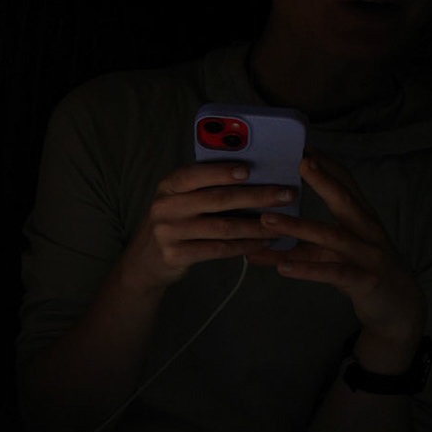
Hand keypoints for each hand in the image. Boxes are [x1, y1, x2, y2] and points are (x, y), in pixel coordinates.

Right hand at [110, 161, 293, 292]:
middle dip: (257, 196)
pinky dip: (245, 246)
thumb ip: (203, 187)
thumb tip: (252, 175)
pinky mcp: (176, 255)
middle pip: (217, 200)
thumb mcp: (179, 200)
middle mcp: (164, 208)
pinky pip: (218, 249)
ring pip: (223, 227)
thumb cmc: (174, 223)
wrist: (144, 261)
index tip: (250, 170)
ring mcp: (168, 233)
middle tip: (286, 195)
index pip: (195, 174)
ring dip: (257, 226)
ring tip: (281, 223)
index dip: (222, 172)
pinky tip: (263, 243)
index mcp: (168, 187)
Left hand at [256, 151, 426, 368]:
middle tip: (300, 163)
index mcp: (361, 219)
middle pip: (345, 201)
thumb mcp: (328, 257)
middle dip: (324, 181)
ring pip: (332, 237)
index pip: (346, 185)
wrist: (397, 307)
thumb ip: (296, 248)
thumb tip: (253, 246)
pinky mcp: (365, 280)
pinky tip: (282, 267)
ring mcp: (368, 255)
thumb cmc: (359, 272)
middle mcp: (367, 231)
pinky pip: (334, 273)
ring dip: (298, 226)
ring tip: (267, 220)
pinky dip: (307, 269)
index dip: (327, 166)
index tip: (304, 147)